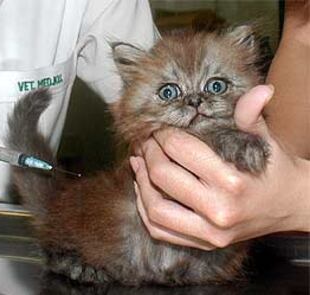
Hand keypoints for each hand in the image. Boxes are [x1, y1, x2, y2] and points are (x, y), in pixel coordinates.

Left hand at [131, 85, 309, 249]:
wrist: (292, 205)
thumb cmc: (275, 169)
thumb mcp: (266, 140)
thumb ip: (252, 116)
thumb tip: (260, 90)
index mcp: (232, 180)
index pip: (180, 149)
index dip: (162, 134)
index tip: (158, 127)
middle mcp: (219, 209)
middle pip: (163, 176)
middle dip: (147, 153)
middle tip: (145, 142)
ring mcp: (210, 232)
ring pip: (155, 208)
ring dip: (140, 182)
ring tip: (138, 162)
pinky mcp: (204, 243)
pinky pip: (161, 231)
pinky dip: (145, 210)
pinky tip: (144, 190)